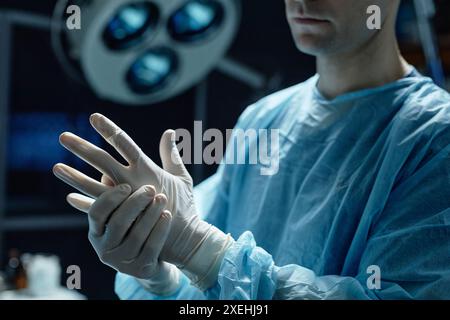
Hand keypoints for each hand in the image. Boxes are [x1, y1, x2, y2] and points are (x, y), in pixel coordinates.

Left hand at [54, 114, 232, 289]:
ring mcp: (123, 201)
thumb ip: (172, 154)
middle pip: (102, 160)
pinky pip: (97, 209)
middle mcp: (132, 182)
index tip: (94, 117)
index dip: (109, 129)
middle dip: (82, 148)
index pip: (124, 143)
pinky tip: (69, 197)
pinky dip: (83, 203)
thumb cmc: (184, 205)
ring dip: (73, 176)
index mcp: (147, 169)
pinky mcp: (120, 219)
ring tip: (56, 167)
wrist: (182, 237)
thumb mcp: (182, 177)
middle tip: (63, 137)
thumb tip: (169, 132)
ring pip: (92, 186)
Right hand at [68, 183, 179, 294]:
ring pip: (137, 235)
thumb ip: (116, 194)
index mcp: (97, 232)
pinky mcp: (141, 269)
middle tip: (150, 189)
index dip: (110, 199)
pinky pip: (152, 247)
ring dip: (151, 214)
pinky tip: (167, 215)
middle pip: (118, 223)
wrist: (155, 259)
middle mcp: (105, 249)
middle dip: (136, 203)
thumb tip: (107, 173)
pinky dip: (160, 229)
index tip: (126, 186)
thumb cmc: (137, 226)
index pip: (96, 213)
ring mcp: (123, 262)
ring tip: (162, 198)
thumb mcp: (126, 212)